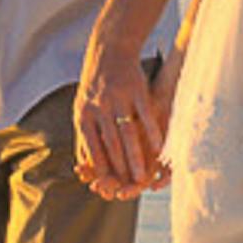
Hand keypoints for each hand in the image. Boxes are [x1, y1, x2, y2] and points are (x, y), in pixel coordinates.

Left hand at [71, 53, 169, 199]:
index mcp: (83, 114)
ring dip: (136, 159)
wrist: (109, 51)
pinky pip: (146, 117)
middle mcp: (99, 106)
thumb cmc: (95, 87)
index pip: (91, 147)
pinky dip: (153, 134)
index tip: (108, 187)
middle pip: (110, 144)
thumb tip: (83, 166)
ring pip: (128, 135)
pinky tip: (159, 150)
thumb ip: (84, 136)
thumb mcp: (83, 108)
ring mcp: (119, 98)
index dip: (100, 168)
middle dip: (120, 170)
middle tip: (128, 191)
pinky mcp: (137, 90)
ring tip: (142, 178)